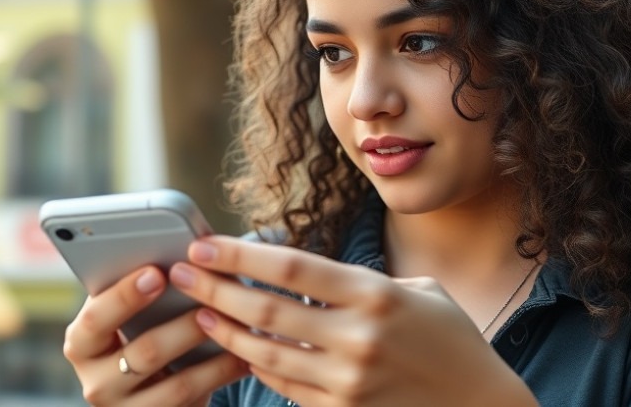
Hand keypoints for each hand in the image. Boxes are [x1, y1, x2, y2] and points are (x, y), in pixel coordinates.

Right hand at [63, 265, 248, 406]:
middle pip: (144, 353)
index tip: (157, 272)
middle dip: (184, 327)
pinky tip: (243, 358)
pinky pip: (194, 402)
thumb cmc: (140, 332)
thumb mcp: (131, 316)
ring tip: (240, 329)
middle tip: (214, 303)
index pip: (96, 319)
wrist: (146, 391)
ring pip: (177, 385)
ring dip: (213, 355)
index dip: (125, 296)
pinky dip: (221, 377)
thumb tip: (188, 254)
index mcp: (82, 343)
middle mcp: (96, 382)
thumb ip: (144, 290)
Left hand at [170, 237, 536, 406]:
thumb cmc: (451, 340)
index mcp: (376, 295)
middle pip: (266, 310)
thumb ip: (358, 284)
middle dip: (214, 289)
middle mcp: (358, 338)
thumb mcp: (417, 292)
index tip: (204, 244)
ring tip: (196, 312)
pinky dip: (257, 365)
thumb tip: (300, 276)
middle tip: (180, 273)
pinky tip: (237, 349)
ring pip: (265, 353)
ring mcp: (348, 381)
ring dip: (223, 331)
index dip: (241, 254)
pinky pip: (285, 386)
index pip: (292, 267)